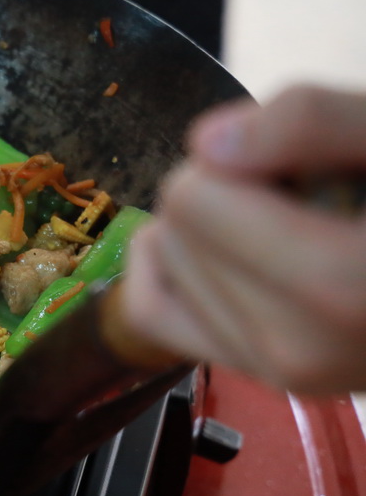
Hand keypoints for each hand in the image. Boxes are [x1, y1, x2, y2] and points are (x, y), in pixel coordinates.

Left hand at [120, 85, 365, 394]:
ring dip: (217, 228)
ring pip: (166, 258)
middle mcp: (303, 352)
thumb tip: (208, 146)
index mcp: (345, 289)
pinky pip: (150, 307)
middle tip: (309, 196)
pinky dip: (170, 266)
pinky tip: (224, 244)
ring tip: (301, 226)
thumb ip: (313, 120)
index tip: (308, 164)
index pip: (195, 196)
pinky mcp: (250, 375)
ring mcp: (274, 373)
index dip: (243, 153)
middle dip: (231, 190)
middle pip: (177, 222)